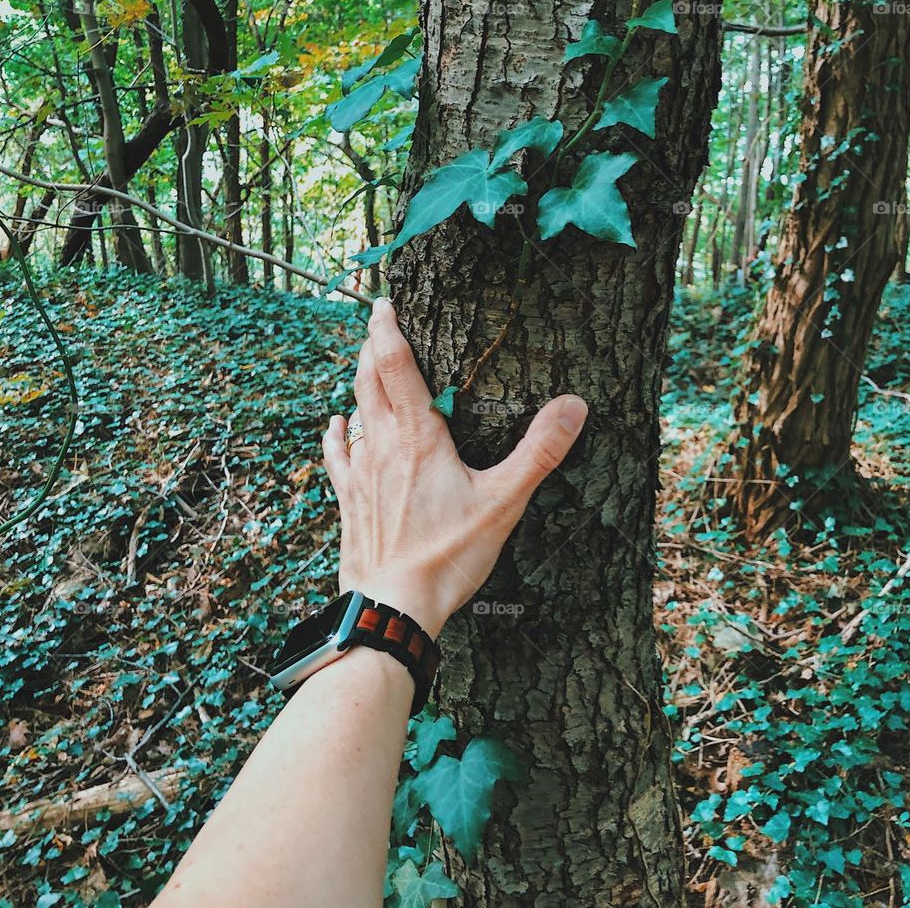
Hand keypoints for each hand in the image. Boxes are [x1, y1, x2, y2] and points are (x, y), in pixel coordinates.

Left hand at [321, 298, 587, 636]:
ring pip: (353, 410)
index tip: (384, 303)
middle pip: (367, 379)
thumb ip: (540, 451)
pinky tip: (335, 424)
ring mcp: (360, 472)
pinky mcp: (349, 500)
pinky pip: (337, 454)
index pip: (394, 364)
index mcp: (418, 436)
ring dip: (357, 381)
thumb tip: (574, 405)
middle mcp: (382, 444)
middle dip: (371, 345)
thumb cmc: (448, 554)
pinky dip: (337, 432)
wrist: (394, 605)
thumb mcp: (504, 501)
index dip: (387, 329)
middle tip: (377, 321)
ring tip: (363, 362)